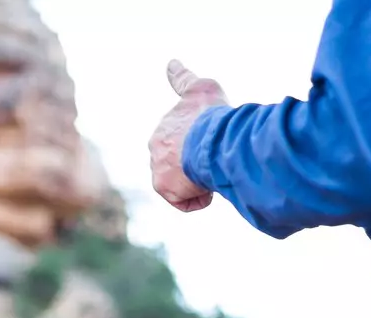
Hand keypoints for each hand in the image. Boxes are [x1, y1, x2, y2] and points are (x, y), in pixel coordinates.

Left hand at [150, 60, 227, 211]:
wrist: (212, 138)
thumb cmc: (211, 114)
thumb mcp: (200, 87)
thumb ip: (184, 78)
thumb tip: (170, 62)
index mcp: (163, 129)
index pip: (176, 141)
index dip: (194, 146)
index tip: (204, 148)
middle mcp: (155, 148)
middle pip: (179, 164)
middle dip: (197, 165)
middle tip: (215, 159)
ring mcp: (157, 168)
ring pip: (183, 183)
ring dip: (200, 181)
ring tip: (213, 172)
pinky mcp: (164, 188)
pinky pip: (185, 202)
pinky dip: (200, 198)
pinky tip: (210, 187)